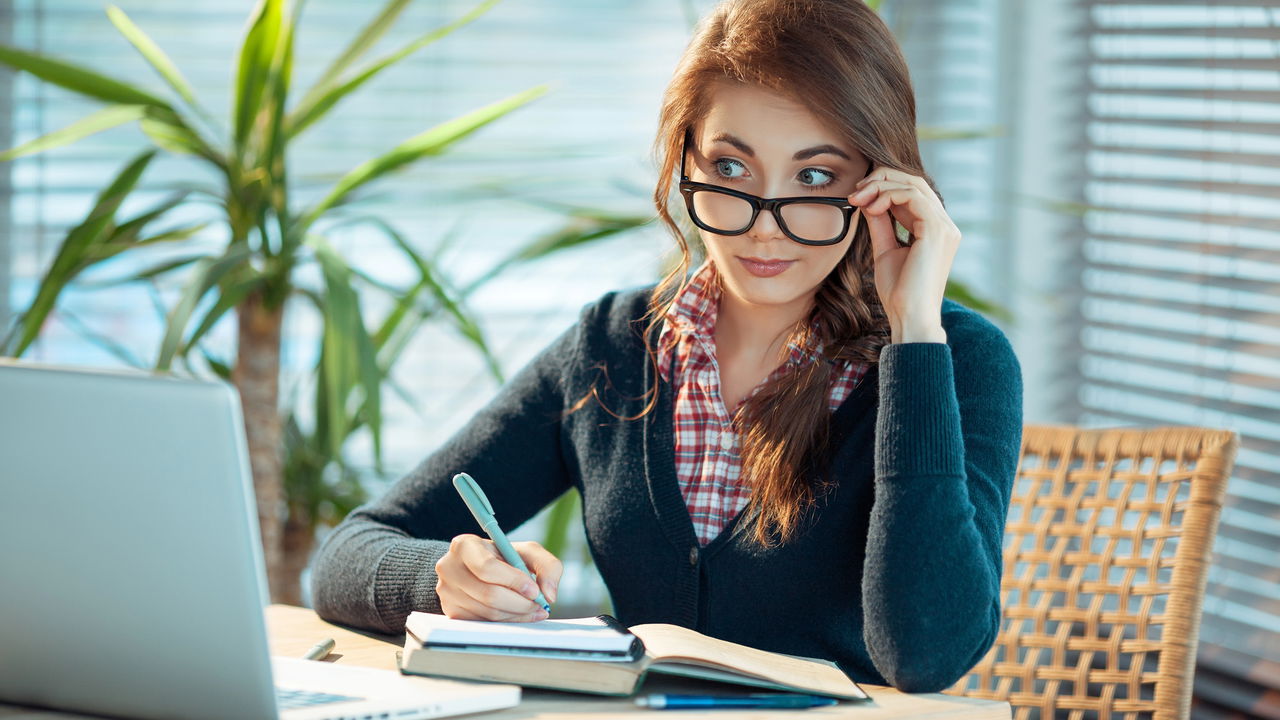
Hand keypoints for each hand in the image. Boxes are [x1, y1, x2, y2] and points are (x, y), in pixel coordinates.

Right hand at [434, 534, 561, 621]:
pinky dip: (505, 622)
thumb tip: (549, 594)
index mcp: (464, 546)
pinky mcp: (451, 611)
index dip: (514, 582)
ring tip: (533, 610)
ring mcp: (446, 592)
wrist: (476, 569)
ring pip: (488, 612)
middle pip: (489, 594)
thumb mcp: (526, 552)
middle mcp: (449, 567)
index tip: (535, 590)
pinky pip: (482, 623)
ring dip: (516, 615)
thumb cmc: (503, 558)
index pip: (487, 568)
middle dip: (520, 603)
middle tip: (540, 605)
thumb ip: (547, 566)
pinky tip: (517, 615)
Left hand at [848, 167, 960, 343]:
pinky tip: (872, 207)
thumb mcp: (885, 249)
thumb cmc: (898, 292)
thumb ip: (881, 223)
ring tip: (859, 199)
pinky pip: (913, 196)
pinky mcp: (938, 229)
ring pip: (913, 184)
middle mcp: (944, 224)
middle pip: (915, 181)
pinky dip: (889, 195)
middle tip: (856, 191)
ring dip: (881, 187)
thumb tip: (868, 199)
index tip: (857, 195)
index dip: (884, 186)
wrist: (909, 316)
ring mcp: (944, 226)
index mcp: (934, 229)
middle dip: (881, 180)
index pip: (912, 192)